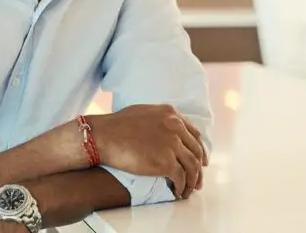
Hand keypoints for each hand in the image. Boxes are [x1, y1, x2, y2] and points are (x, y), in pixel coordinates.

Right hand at [89, 105, 207, 198]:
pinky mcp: (165, 162)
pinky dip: (182, 187)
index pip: (194, 134)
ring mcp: (172, 144)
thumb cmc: (117, 125)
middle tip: (198, 179)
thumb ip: (161, 119)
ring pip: (193, 166)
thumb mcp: (146, 112)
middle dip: (199, 167)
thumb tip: (166, 131)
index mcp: (172, 114)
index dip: (198, 149)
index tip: (200, 159)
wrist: (105, 135)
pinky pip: (181, 178)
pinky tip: (178, 191)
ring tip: (189, 189)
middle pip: (196, 151)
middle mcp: (176, 127)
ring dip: (193, 180)